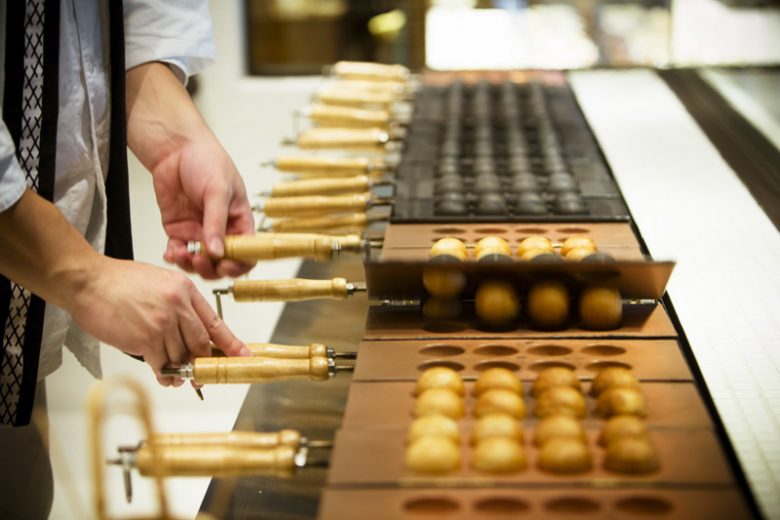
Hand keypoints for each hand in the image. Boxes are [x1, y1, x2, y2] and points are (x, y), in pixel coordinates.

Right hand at [71, 257, 250, 385]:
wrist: (89, 281)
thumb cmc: (120, 281)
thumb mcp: (161, 283)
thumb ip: (179, 305)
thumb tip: (191, 332)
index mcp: (186, 290)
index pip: (215, 323)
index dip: (231, 344)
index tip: (243, 356)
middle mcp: (178, 306)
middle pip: (201, 344)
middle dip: (202, 363)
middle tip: (202, 375)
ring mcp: (163, 323)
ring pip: (181, 356)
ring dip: (179, 369)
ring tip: (175, 374)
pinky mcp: (145, 338)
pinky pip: (162, 364)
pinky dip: (164, 372)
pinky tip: (164, 374)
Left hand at [126, 62, 254, 279]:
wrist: (174, 148)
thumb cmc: (206, 160)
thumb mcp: (218, 190)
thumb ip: (217, 223)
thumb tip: (218, 252)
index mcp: (240, 220)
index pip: (247, 252)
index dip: (239, 263)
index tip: (226, 264)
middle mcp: (222, 229)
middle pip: (222, 262)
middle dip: (212, 267)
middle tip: (200, 261)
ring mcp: (200, 231)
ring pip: (200, 261)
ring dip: (192, 264)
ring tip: (182, 255)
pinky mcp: (179, 229)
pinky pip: (179, 251)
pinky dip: (175, 257)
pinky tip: (171, 252)